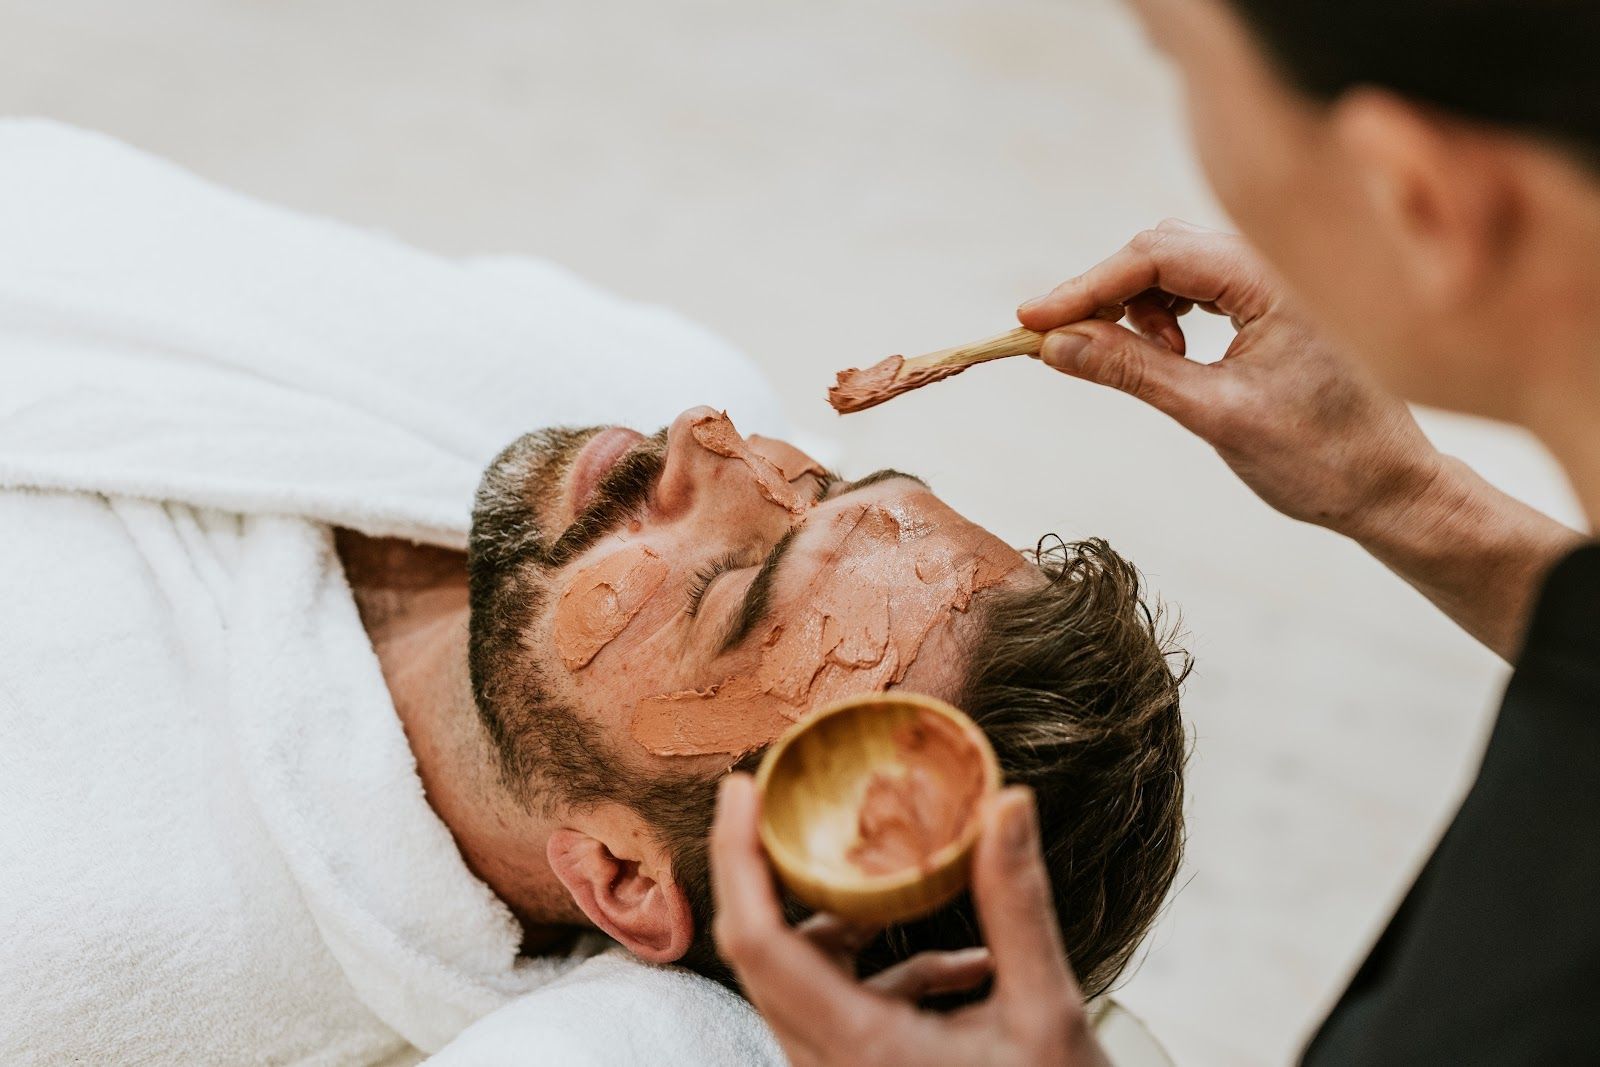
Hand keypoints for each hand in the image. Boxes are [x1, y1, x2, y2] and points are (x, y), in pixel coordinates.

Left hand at [711, 775, 1110, 1066]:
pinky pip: (845, 1011)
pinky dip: (889, 974)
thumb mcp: (1046, 1015)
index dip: (738, 858)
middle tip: (788, 801)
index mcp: (859, 1050)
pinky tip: (966, 968)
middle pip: (764, 952)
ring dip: (846, 923)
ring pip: (803, 979)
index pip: (759, 942)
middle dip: (774, 869)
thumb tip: (1006, 805)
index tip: (743, 790)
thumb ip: (1018, 907)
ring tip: (905, 883)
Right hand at [1018, 220, 1442, 539]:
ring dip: (1137, 308)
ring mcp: (1274, 282)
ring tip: (1143, 365)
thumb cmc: (1322, 456)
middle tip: (1059, 344)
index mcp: (1271, 279)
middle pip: (1160, 250)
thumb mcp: (1212, 414)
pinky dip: (1165, 319)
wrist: (1391, 488)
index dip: (1085, 287)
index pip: (1155, 256)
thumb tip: (1056, 346)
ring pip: (1176, 268)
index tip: (1031, 321)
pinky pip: (1199, 289)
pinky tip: (1170, 357)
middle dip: (1104, 294)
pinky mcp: (1272, 305)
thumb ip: (1131, 372)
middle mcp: (1275, 265)